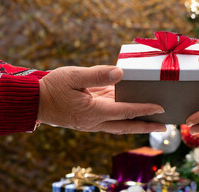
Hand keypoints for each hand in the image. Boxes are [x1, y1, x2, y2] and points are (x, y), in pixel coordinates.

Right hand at [38, 65, 165, 133]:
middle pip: (126, 126)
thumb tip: (120, 72)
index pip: (124, 111)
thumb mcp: (73, 76)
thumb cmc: (52, 87)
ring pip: (119, 123)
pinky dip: (124, 114)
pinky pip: (111, 117)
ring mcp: (92, 121)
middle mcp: (94, 121)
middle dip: (146, 126)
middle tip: (165, 126)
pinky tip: (134, 107)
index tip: (160, 108)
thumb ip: (97, 75)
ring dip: (137, 123)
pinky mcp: (89, 117)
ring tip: (154, 120)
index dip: (143, 109)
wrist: (33, 100)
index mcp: (92, 112)